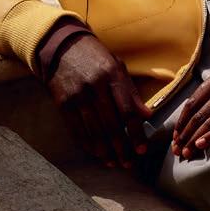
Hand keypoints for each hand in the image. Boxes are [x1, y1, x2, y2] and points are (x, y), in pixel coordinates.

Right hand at [46, 34, 151, 168]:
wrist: (62, 46)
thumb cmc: (95, 57)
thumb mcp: (117, 66)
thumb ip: (131, 92)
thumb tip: (147, 116)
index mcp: (111, 76)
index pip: (127, 111)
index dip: (136, 133)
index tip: (142, 149)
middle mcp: (94, 87)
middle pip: (111, 126)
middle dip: (122, 149)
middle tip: (129, 164)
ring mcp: (77, 96)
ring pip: (94, 133)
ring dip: (105, 153)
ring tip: (114, 163)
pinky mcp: (63, 103)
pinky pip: (77, 131)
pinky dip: (88, 146)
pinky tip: (96, 154)